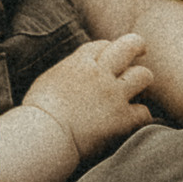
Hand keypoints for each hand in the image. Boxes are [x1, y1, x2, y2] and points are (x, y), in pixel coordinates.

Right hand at [29, 33, 152, 161]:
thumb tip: (71, 75)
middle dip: (137, 46)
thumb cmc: (38, 113)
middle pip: (130, 46)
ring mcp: (113, 95)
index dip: (110, 49)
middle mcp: (101, 73)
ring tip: (140, 90)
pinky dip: (142, 116)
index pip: (103, 45)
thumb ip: (66, 72)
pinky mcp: (122, 119)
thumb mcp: (48, 80)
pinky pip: (144, 112)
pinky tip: (136, 120)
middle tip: (141, 52)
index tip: (110, 57)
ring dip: (143, 82)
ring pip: (144, 75)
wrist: (43, 136)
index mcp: (80, 62)